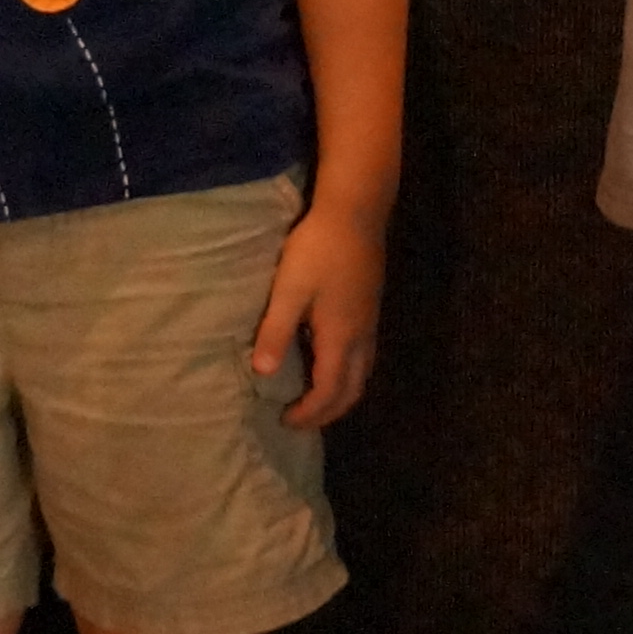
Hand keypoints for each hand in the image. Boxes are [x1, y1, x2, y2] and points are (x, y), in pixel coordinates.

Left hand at [251, 197, 387, 426]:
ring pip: (362, 375)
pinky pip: (364, 358)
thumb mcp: (289, 290)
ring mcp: (370, 323)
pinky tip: (328, 362)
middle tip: (299, 419)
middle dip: (328, 412)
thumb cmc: (318, 250)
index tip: (283, 420)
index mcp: (341, 337)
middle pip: (352, 391)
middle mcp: (361, 337)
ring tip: (313, 398)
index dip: (308, 413)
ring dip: (340, 395)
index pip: (328, 392)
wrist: (356, 212)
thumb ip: (276, 332)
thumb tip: (261, 374)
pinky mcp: (371, 309)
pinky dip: (347, 375)